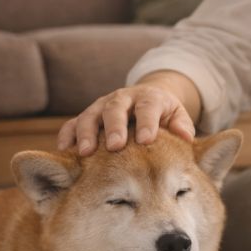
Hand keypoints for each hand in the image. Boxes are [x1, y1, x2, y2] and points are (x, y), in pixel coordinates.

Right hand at [57, 79, 195, 156]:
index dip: (146, 122)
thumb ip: (182, 127)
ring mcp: (102, 106)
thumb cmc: (164, 116)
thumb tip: (186, 138)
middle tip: (114, 146)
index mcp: (149, 98)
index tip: (146, 140)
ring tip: (86, 152)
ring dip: (87, 133)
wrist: (146, 100)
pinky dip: (67, 136)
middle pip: (116, 108)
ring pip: (91, 115)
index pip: (148, 107)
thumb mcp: (177, 117)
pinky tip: (65, 151)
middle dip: (114, 127)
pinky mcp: (87, 116)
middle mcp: (123, 99)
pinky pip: (72, 124)